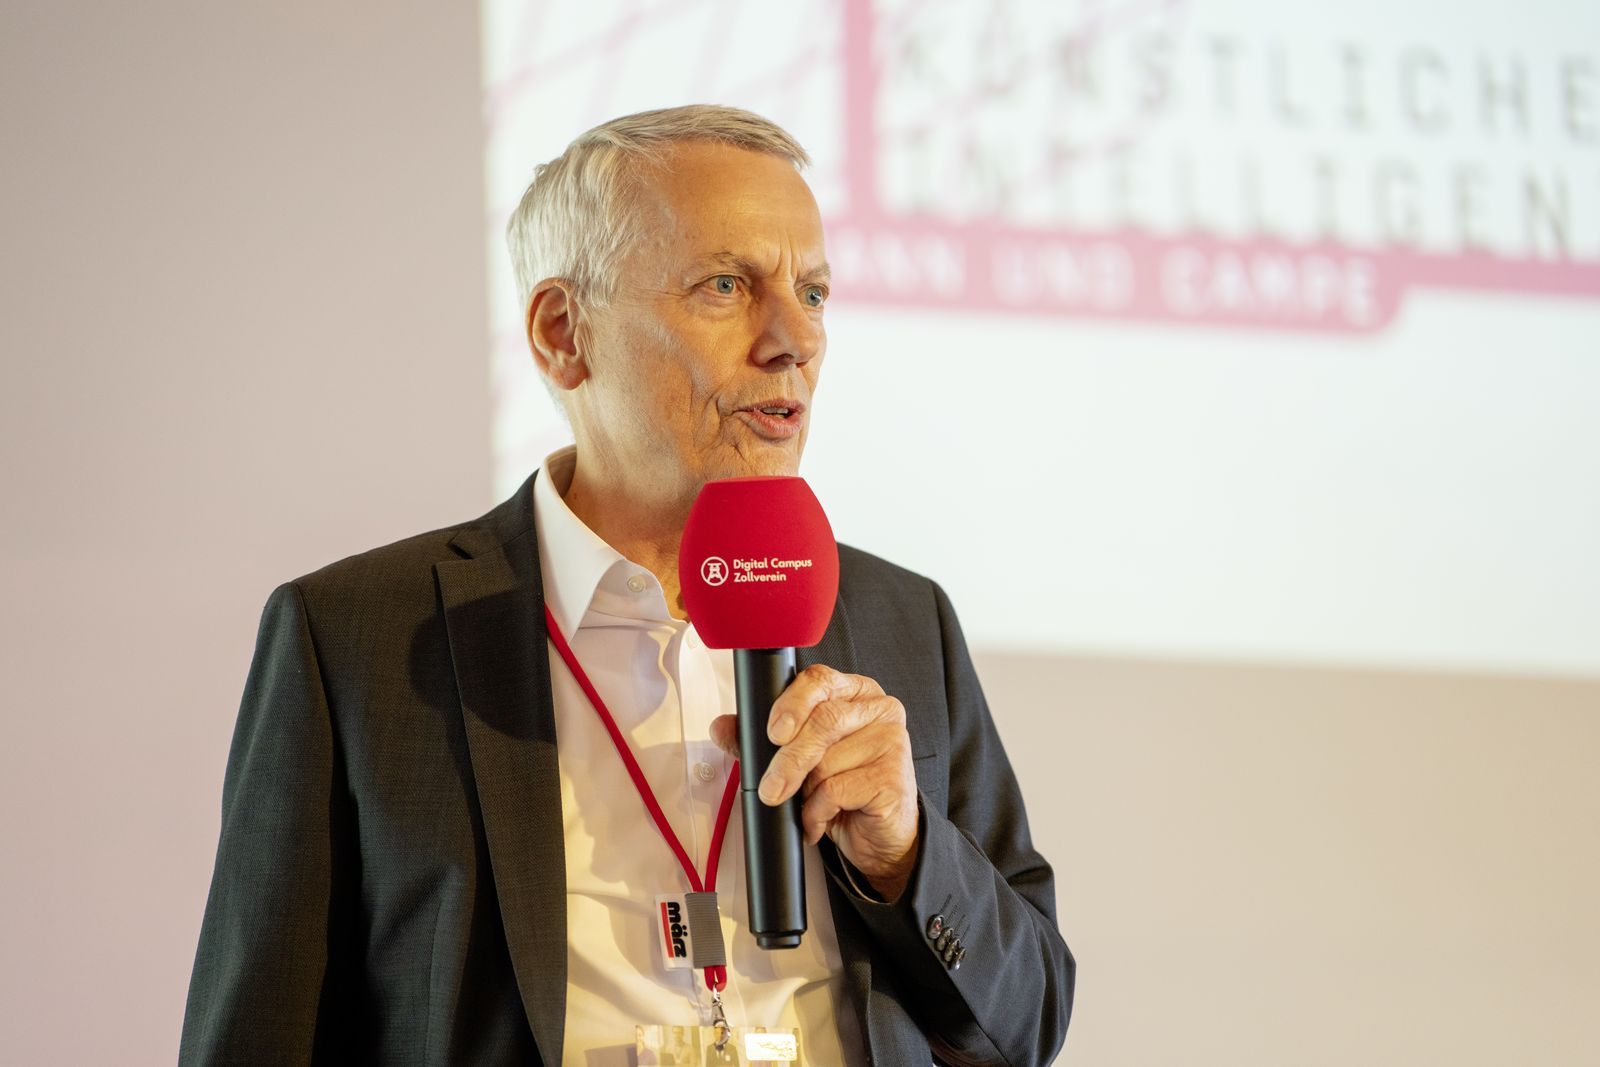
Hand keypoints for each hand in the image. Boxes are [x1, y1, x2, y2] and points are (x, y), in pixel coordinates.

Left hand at [711, 664, 919, 900]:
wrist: (876, 834)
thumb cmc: (842, 787)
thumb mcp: (799, 759)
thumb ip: (760, 739)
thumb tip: (721, 727)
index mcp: (854, 692)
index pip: (819, 680)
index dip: (791, 704)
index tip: (772, 733)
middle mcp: (878, 708)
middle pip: (824, 722)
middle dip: (788, 760)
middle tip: (770, 789)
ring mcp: (892, 741)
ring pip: (828, 761)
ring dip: (805, 792)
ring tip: (806, 804)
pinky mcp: (893, 777)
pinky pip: (839, 790)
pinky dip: (818, 812)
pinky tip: (821, 819)